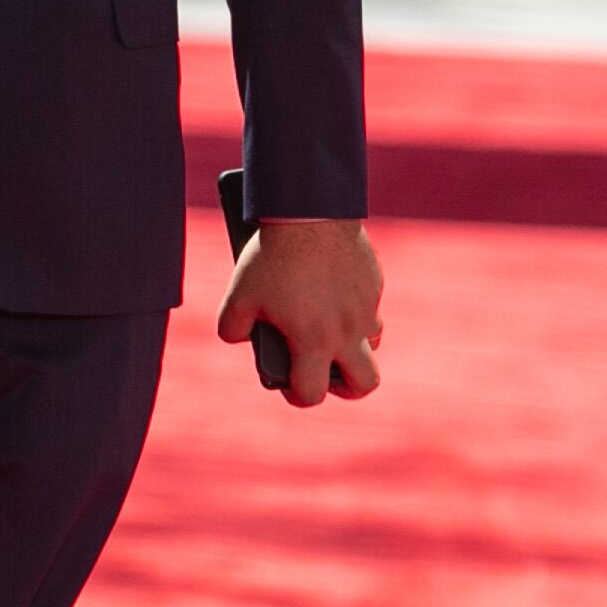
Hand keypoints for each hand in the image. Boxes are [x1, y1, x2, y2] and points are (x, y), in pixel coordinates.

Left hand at [221, 215, 383, 403]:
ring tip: (328, 325)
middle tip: (329, 374)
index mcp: (313, 342)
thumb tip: (238, 339)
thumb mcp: (239, 295)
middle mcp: (346, 331)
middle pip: (366, 383)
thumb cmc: (273, 255)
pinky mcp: (374, 283)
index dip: (298, 397)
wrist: (310, 210)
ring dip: (353, 343)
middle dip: (348, 388)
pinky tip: (331, 287)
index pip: (313, 394)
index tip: (290, 386)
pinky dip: (354, 306)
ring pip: (372, 341)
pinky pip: (369, 305)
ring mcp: (365, 307)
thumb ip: (232, 328)